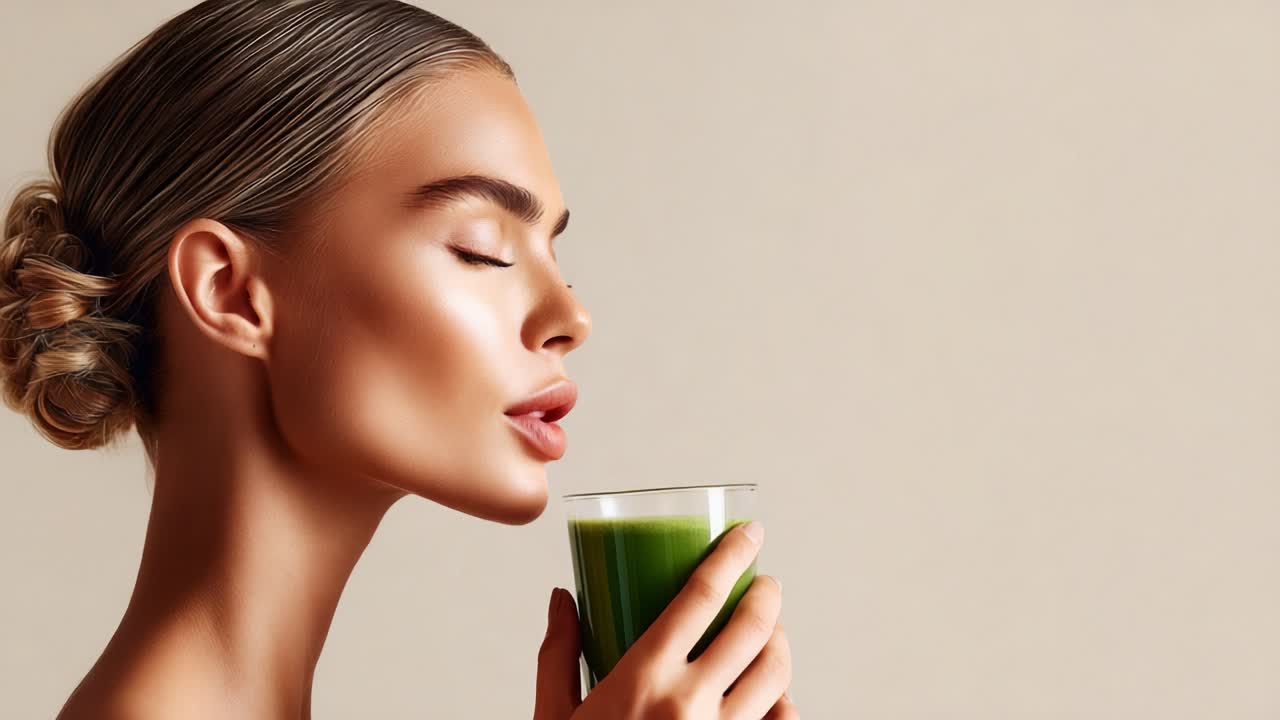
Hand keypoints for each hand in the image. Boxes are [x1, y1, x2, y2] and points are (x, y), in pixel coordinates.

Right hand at [534, 521, 796, 719]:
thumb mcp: (554, 715)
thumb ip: (559, 652)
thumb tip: (562, 598)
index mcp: (643, 677)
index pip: (703, 595)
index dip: (733, 555)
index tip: (750, 534)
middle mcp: (689, 704)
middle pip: (752, 628)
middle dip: (768, 596)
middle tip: (767, 584)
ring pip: (776, 674)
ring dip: (781, 644)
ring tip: (771, 634)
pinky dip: (785, 703)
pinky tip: (776, 694)